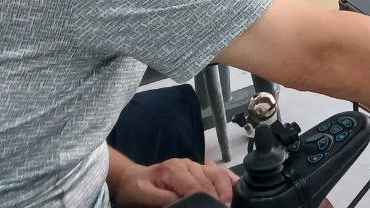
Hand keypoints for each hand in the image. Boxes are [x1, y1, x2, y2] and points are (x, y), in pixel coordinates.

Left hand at [111, 159, 236, 206]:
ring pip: (217, 175)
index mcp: (174, 169)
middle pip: (209, 182)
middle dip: (219, 197)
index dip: (206, 199)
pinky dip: (229, 178)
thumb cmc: (136, 189)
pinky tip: (236, 185)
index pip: (196, 187)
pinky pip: (218, 171)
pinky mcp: (199, 168)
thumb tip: (183, 202)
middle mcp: (188, 164)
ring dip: (226, 190)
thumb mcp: (144, 196)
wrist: (132, 178)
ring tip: (228, 204)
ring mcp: (195, 165)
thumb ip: (163, 199)